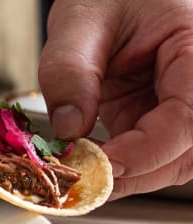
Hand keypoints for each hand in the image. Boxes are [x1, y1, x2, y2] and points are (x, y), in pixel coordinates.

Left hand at [39, 0, 192, 199]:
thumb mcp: (79, 22)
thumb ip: (69, 71)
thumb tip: (68, 128)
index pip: (187, 119)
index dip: (145, 151)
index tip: (99, 163)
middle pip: (188, 152)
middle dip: (136, 172)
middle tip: (84, 177)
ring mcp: (181, 105)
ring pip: (174, 162)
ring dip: (129, 175)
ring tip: (82, 169)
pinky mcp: (159, 118)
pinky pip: (153, 156)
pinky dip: (122, 167)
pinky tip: (89, 162)